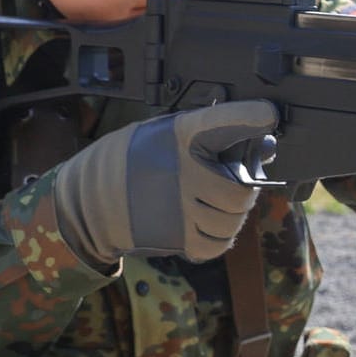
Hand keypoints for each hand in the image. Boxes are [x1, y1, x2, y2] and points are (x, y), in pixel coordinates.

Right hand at [53, 100, 277, 265]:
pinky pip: (219, 243)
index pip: (222, 121)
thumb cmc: (133, 161)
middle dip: (243, 186)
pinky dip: (218, 236)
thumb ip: (214, 137)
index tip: (268, 113)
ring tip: (211, 201)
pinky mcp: (177, 238)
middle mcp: (184, 171)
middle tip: (229, 179)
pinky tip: (204, 221)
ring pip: (234, 219)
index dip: (248, 116)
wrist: (86, 202)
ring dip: (231, 213)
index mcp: (181, 136)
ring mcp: (181, 207)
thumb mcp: (166, 134)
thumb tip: (265, 146)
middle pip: (242, 188)